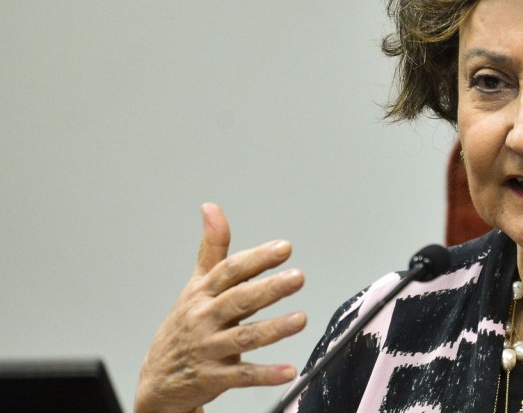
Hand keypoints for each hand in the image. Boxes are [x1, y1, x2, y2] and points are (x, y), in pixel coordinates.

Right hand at [135, 203, 307, 412]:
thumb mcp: (195, 285)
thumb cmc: (184, 325)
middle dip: (269, 289)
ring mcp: (210, 348)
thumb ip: (211, 248)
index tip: (284, 248)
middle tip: (298, 277)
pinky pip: (243, 375)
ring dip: (274, 329)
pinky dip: (266, 374)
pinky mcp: (215, 377)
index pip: (230, 271)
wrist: (159, 379)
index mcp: (203, 293)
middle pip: (239, 300)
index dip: (257, 258)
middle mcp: (205, 318)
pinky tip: (289, 371)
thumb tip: (211, 208)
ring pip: (244, 337)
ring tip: (301, 319)